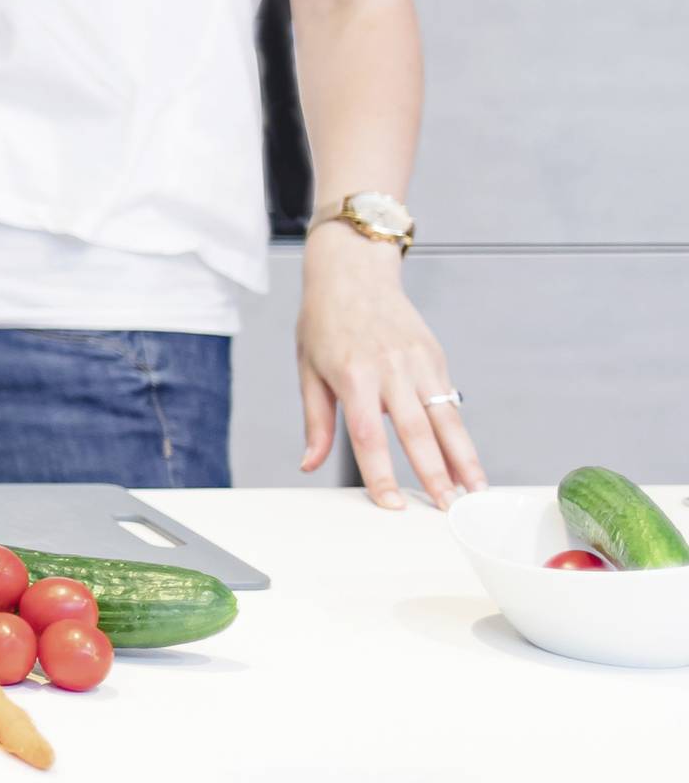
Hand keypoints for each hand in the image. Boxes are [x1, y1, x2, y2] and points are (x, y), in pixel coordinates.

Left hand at [295, 226, 486, 507]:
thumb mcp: (308, 369)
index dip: (380, 471)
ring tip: (475, 491)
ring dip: (463, 458)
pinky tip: (467, 461)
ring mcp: (418, 362)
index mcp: (352, 375)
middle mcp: (389, 369)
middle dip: (434, 473)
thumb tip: (309, 463)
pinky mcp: (435, 357)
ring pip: (446, 418)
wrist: (352, 273)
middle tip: (448, 509)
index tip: (392, 503)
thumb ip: (315, 422)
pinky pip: (450, 402)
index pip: (367, 434)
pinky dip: (461, 434)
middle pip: (416, 430)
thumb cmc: (324, 321)